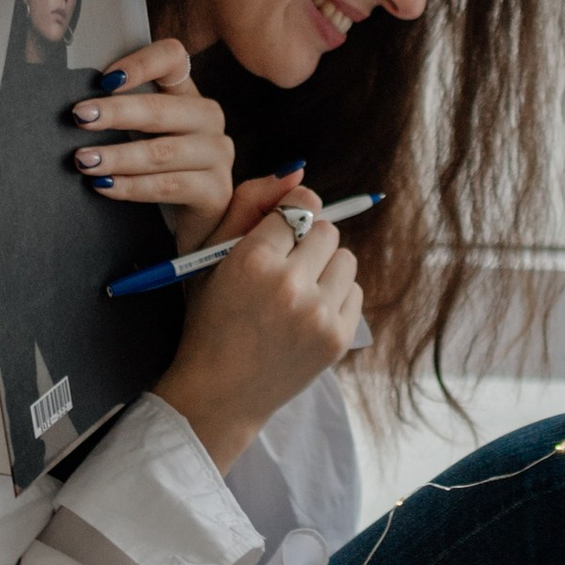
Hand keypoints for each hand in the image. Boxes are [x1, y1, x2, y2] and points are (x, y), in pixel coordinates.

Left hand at [68, 39, 235, 249]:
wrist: (196, 223)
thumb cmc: (160, 172)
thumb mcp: (145, 136)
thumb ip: (122, 115)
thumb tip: (77, 108)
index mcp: (188, 95)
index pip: (173, 59)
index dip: (141, 63)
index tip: (105, 79)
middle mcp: (209, 119)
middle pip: (161, 108)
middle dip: (116, 113)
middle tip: (80, 117)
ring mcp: (218, 155)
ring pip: (162, 151)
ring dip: (118, 155)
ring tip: (84, 160)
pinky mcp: (216, 190)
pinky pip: (168, 186)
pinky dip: (132, 186)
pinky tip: (106, 186)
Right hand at [149, 189, 361, 474]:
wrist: (219, 393)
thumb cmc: (209, 320)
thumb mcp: (209, 258)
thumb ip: (248, 206)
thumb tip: (298, 171)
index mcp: (253, 261)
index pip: (299, 206)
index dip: (288, 216)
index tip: (280, 229)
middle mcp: (289, 285)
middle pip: (326, 229)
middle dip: (307, 240)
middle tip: (283, 265)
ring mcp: (318, 314)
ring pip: (345, 257)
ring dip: (324, 266)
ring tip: (296, 289)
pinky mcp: (338, 338)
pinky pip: (355, 290)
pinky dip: (335, 296)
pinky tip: (307, 311)